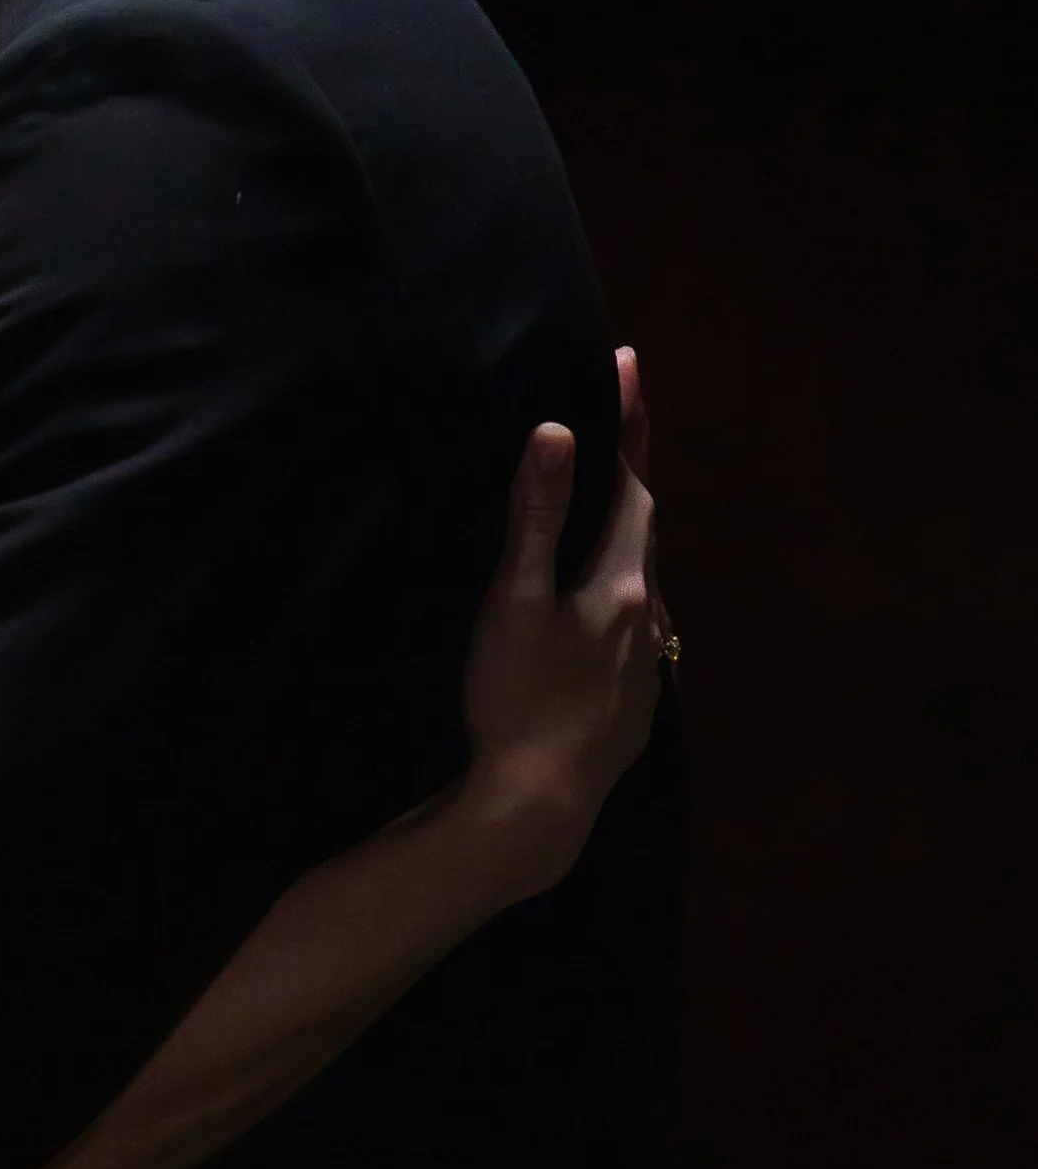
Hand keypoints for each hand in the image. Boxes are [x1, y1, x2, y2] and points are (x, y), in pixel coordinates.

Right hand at [457, 346, 668, 896]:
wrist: (539, 806)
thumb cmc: (517, 697)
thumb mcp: (516, 600)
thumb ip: (538, 518)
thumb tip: (559, 433)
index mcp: (625, 584)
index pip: (636, 485)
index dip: (631, 424)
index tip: (628, 362)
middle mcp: (652, 620)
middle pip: (646, 532)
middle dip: (630, 481)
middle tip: (611, 436)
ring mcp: (649, 668)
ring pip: (645, 586)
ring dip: (625, 544)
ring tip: (598, 521)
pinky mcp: (637, 709)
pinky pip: (638, 633)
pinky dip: (620, 601)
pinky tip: (597, 617)